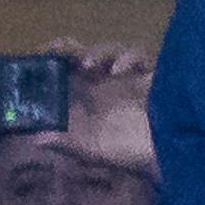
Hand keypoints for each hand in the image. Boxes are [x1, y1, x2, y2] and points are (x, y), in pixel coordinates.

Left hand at [40, 42, 157, 181]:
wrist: (167, 155)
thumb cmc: (129, 154)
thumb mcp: (92, 150)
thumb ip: (66, 142)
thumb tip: (36, 139)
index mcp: (88, 101)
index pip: (67, 73)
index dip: (53, 62)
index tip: (40, 55)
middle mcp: (105, 86)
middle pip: (85, 55)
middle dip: (72, 48)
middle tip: (62, 50)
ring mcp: (128, 80)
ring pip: (111, 51)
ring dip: (99, 52)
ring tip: (90, 65)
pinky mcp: (149, 76)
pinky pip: (139, 56)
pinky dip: (127, 58)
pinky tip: (120, 71)